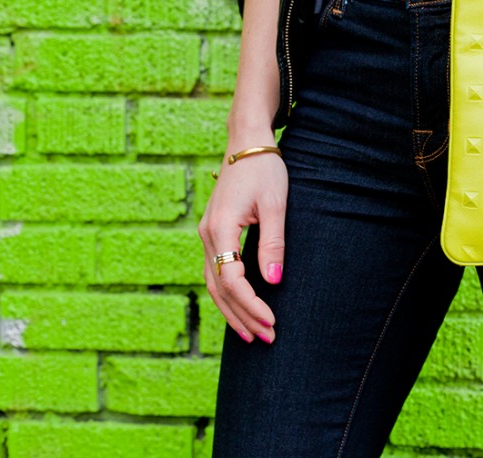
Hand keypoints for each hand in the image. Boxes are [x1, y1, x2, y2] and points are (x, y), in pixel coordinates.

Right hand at [198, 147, 286, 343]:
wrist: (247, 144)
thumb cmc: (265, 170)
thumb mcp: (275, 205)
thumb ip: (273, 243)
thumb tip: (273, 281)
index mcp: (221, 228)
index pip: (232, 279)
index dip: (251, 304)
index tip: (272, 321)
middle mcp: (207, 235)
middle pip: (220, 288)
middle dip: (243, 316)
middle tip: (267, 339)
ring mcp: (207, 235)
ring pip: (214, 284)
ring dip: (233, 311)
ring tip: (253, 335)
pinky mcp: (213, 234)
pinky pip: (215, 273)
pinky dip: (227, 295)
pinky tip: (240, 309)